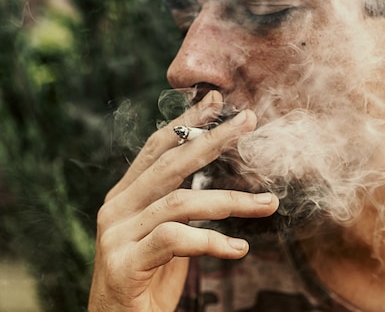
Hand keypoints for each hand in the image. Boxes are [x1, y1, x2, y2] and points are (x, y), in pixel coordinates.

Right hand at [88, 91, 278, 310]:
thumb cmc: (146, 283)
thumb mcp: (164, 238)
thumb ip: (177, 208)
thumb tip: (212, 183)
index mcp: (125, 197)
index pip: (157, 148)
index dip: (187, 123)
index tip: (216, 101)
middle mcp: (116, 208)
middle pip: (170, 163)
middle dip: (212, 139)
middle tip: (248, 121)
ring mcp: (116, 235)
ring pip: (180, 201)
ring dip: (231, 200)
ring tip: (268, 203)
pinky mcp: (124, 264)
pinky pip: (175, 239)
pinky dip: (212, 241)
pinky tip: (239, 248)